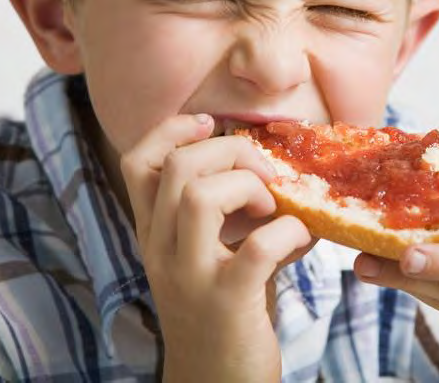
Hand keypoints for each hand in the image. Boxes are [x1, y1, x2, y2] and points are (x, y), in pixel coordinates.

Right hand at [120, 114, 314, 381]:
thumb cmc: (226, 315)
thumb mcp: (217, 256)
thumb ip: (237, 215)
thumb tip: (285, 174)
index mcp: (154, 235)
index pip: (137, 162)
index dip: (173, 129)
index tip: (211, 124)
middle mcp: (161, 252)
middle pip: (178, 168)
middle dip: (230, 151)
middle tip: (263, 172)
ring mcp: (190, 278)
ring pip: (200, 198)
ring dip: (249, 186)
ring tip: (270, 206)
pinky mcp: (227, 303)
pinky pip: (257, 248)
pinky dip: (288, 231)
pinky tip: (301, 238)